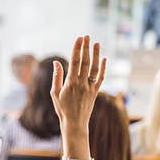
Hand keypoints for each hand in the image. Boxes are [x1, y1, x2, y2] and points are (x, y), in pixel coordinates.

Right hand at [51, 36, 106, 159]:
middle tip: (87, 36)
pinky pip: (100, 78)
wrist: (75, 123)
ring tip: (96, 43)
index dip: (77, 49)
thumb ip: (56, 77)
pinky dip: (103, 68)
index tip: (79, 39)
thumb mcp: (55, 93)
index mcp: (70, 84)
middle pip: (85, 62)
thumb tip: (57, 62)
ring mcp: (90, 88)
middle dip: (86, 48)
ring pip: (94, 68)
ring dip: (96, 55)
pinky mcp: (95, 92)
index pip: (75, 62)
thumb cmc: (62, 109)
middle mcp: (82, 84)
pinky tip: (104, 58)